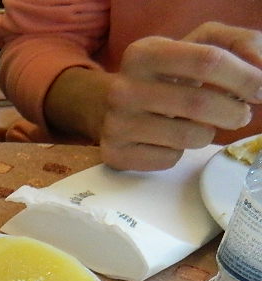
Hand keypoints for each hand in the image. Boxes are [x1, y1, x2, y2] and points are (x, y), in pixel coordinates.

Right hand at [96, 22, 261, 170]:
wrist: (111, 105)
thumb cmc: (166, 75)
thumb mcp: (197, 45)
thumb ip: (239, 44)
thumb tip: (260, 70)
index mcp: (144, 53)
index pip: (207, 61)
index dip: (243, 77)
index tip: (259, 89)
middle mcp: (123, 88)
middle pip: (199, 103)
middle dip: (234, 112)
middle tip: (240, 114)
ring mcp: (116, 123)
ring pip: (187, 136)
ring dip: (207, 133)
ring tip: (200, 125)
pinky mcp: (116, 153)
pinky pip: (169, 159)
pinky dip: (180, 152)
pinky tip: (170, 140)